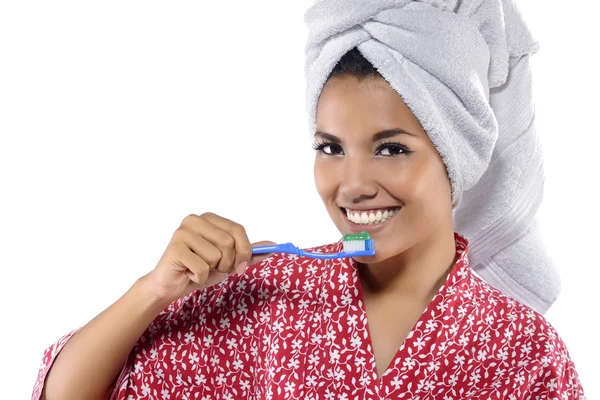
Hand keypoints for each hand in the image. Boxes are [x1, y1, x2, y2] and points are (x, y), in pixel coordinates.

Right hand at [144, 213, 274, 303]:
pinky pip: (202, 268)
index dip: (244, 251)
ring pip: (216, 256)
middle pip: (228, 243)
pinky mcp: (175, 248)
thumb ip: (249, 252)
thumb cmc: (199, 269)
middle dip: (227, 263)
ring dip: (212, 271)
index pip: (238, 230)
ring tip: (198, 269)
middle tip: (214, 268)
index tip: (240, 266)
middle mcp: (194, 220)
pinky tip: (188, 273)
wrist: (171, 285)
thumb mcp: (229, 261)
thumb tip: (273, 245)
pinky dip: (199, 277)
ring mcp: (182, 232)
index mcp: (209, 218)